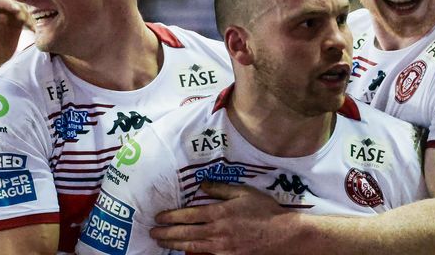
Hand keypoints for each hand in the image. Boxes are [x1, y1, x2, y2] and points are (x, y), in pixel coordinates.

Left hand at [0, 0, 29, 72]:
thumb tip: (3, 16)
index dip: (7, 2)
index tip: (17, 10)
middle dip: (18, 4)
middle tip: (23, 17)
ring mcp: (8, 13)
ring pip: (20, 4)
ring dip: (26, 13)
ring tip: (29, 26)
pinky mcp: (17, 20)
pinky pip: (26, 14)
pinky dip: (31, 20)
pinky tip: (33, 29)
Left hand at [150, 181, 290, 254]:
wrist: (282, 234)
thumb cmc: (264, 211)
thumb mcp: (244, 193)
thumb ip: (221, 189)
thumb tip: (202, 186)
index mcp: (219, 213)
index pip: (188, 215)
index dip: (171, 216)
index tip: (159, 216)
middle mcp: (216, 231)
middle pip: (185, 232)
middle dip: (166, 233)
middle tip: (152, 232)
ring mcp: (221, 247)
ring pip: (191, 246)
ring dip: (174, 244)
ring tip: (162, 242)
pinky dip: (191, 253)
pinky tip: (184, 251)